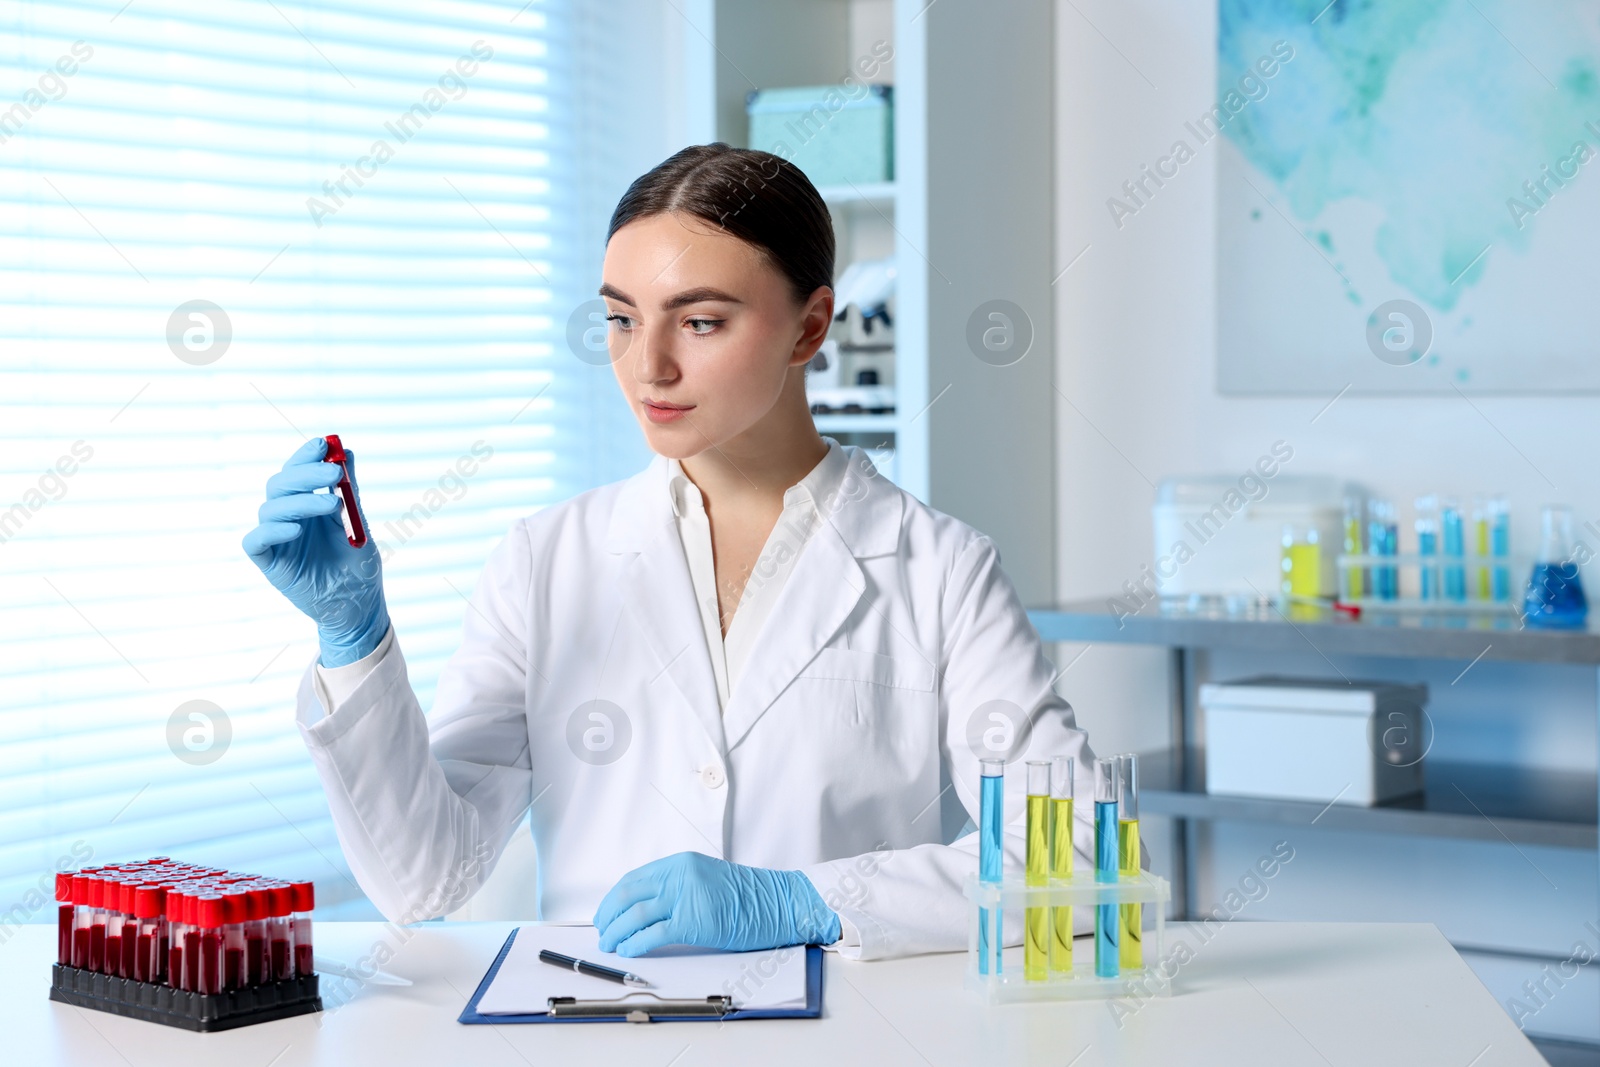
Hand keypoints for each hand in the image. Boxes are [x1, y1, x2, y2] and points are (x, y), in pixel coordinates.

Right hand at [242, 436, 389, 666]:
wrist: (358, 607)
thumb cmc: (358, 567)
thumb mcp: (358, 523)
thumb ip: (349, 491)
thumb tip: (345, 451)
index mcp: (308, 504)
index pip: (296, 471)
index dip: (304, 455)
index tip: (323, 444)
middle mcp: (288, 517)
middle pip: (280, 484)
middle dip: (306, 474)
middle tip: (333, 474)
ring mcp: (277, 539)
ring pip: (270, 509)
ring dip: (300, 502)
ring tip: (332, 505)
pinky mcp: (268, 562)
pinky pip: (256, 541)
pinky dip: (273, 531)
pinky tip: (297, 529)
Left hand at [593, 852, 840, 956]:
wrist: (777, 903)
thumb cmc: (747, 896)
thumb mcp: (704, 879)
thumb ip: (676, 887)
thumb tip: (642, 908)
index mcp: (680, 863)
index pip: (633, 880)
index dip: (612, 900)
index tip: (604, 914)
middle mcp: (679, 875)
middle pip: (627, 896)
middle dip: (607, 917)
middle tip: (601, 933)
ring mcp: (686, 897)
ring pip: (635, 915)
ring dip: (616, 934)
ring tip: (610, 946)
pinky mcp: (694, 921)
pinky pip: (653, 934)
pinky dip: (635, 945)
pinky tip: (628, 951)